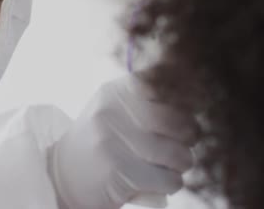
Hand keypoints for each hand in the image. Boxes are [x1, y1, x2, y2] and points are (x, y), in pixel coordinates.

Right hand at [48, 76, 196, 208]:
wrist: (64, 174)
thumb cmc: (103, 142)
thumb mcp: (117, 111)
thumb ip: (151, 101)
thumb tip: (200, 98)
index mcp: (117, 91)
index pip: (163, 81)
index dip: (187, 94)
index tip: (194, 105)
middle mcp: (112, 110)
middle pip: (177, 120)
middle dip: (191, 134)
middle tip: (187, 142)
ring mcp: (112, 140)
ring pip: (176, 154)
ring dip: (182, 163)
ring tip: (172, 165)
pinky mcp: (117, 171)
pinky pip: (167, 179)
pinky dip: (171, 183)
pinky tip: (159, 182)